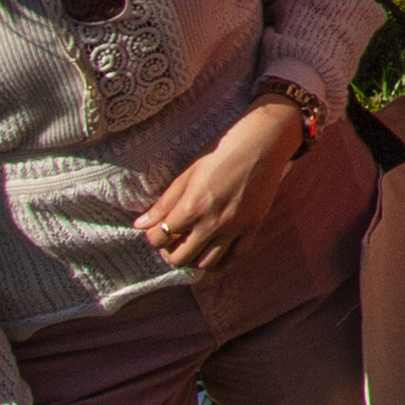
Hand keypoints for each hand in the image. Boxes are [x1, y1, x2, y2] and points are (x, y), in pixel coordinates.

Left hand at [132, 95, 316, 274]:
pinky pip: (236, 256)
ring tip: (191, 246)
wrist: (264, 141)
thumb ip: (165, 202)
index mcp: (192, 207)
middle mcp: (212, 223)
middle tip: (172, 239)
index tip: (155, 228)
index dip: (152, 236)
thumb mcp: (188, 172)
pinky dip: (222, 261)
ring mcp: (234, 228)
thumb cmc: (223, 150)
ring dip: (194, 259)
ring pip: (207, 264)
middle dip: (169, 252)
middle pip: (180, 258)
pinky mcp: (253, 226)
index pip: (159, 238)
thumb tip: (141, 224)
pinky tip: (215, 252)